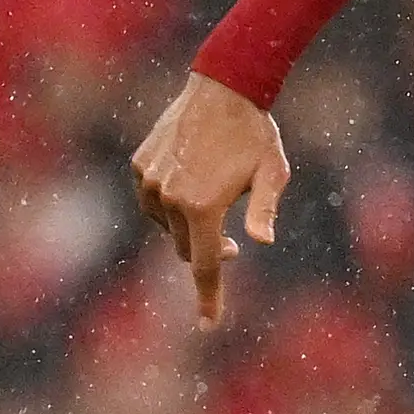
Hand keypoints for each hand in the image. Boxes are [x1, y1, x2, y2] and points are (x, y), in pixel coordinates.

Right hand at [128, 71, 289, 326]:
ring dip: (187, 224)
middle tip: (234, 240)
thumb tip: (261, 242)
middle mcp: (169, 198)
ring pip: (166, 225)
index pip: (204, 266)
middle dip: (207, 250)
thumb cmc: (256, 135)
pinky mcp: (140, 165)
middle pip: (184, 247)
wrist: (222, 88)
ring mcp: (150, 181)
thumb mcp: (273, 174)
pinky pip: (152, 199)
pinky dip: (169, 202)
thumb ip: (265, 210)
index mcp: (202, 207)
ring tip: (214, 195)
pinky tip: (191, 179)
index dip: (208, 298)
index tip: (208, 325)